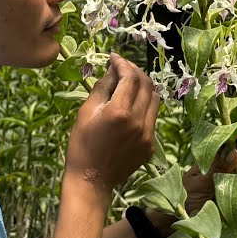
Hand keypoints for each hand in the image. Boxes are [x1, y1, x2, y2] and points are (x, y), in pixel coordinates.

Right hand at [65, 54, 159, 195]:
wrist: (91, 180)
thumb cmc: (82, 145)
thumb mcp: (86, 112)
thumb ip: (103, 87)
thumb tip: (112, 69)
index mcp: (120, 112)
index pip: (129, 77)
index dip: (123, 64)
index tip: (114, 58)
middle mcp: (139, 121)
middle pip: (146, 85)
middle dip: (135, 72)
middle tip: (123, 68)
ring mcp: (148, 135)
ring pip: (155, 100)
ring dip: (144, 87)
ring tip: (130, 84)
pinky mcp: (150, 145)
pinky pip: (152, 118)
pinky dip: (145, 106)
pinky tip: (132, 106)